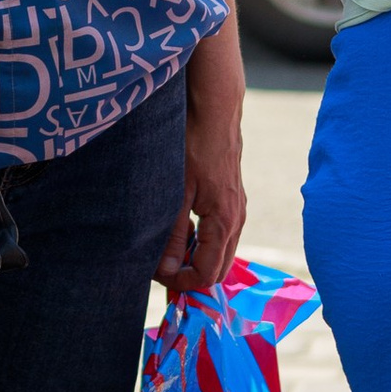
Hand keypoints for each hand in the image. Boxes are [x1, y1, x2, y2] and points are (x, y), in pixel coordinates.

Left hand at [160, 27, 247, 293]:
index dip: (181, 283)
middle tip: (158, 270)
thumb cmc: (192, 145)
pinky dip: (199, 239)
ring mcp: (236, 207)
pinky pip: (218, 232)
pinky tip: (178, 225)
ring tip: (165, 247)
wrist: (215, 108)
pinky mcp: (231, 196)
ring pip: (218, 250)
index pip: (207, 275)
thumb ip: (170, 235)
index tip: (154, 276)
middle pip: (217, 269)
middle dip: (188, 275)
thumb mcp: (174, 193)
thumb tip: (166, 271)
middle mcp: (236, 219)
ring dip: (193, 256)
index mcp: (224, 223)